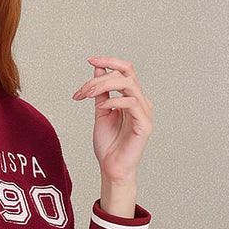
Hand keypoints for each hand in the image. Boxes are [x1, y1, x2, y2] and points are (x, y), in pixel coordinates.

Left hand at [71, 56, 151, 185]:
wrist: (111, 168)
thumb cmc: (108, 144)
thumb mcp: (101, 112)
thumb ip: (100, 91)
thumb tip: (98, 68)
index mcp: (131, 97)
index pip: (125, 70)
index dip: (109, 61)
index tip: (90, 59)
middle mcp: (140, 101)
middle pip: (126, 74)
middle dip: (101, 78)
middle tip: (82, 90)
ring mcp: (144, 112)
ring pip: (129, 84)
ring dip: (104, 86)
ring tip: (88, 95)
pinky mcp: (145, 124)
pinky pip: (131, 103)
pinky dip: (114, 101)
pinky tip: (102, 108)